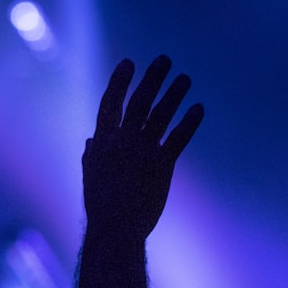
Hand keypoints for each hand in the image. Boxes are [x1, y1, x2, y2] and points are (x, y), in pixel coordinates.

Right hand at [83, 55, 203, 238]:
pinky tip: (198, 107)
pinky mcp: (162, 165)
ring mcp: (143, 151)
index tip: (129, 62)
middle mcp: (122, 141)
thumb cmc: (100, 204)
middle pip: (139, 102)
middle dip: (152, 78)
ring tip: (185, 77)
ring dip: (174, 94)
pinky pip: (178, 138)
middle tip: (164, 59)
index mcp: (102, 141)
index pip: (110, 103)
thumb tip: (90, 140)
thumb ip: (91, 154)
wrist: (116, 228)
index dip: (119, 82)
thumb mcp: (90, 175)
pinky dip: (189, 121)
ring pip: (160, 115)